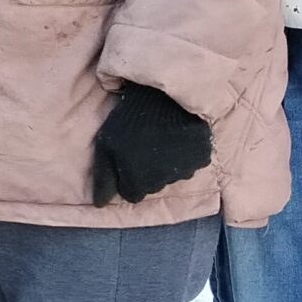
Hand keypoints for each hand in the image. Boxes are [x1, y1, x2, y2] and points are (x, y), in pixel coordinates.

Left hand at [90, 83, 213, 204]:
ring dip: (167, 163)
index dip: (128, 179)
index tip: (128, 160)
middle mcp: (162, 184)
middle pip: (152, 186)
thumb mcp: (106, 147)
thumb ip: (103, 178)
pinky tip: (178, 136)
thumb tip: (99, 204)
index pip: (132, 194)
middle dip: (147, 173)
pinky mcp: (202, 158)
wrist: (162, 97)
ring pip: (173, 175)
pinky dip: (185, 154)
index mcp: (138, 184)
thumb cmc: (128, 122)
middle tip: (144, 147)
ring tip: (161, 139)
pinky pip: (192, 163)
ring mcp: (185, 172)